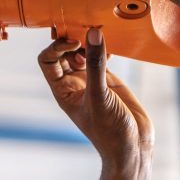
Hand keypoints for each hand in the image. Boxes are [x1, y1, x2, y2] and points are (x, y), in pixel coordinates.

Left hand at [38, 28, 153, 169]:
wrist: (132, 146)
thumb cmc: (110, 131)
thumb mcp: (100, 95)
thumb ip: (95, 65)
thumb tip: (93, 34)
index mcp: (62, 90)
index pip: (47, 60)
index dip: (57, 47)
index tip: (75, 42)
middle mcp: (74, 84)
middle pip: (62, 53)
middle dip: (72, 39)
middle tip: (87, 32)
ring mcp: (91, 81)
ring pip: (82, 52)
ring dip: (88, 42)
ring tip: (100, 37)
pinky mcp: (108, 81)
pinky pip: (100, 58)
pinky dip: (103, 49)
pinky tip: (112, 49)